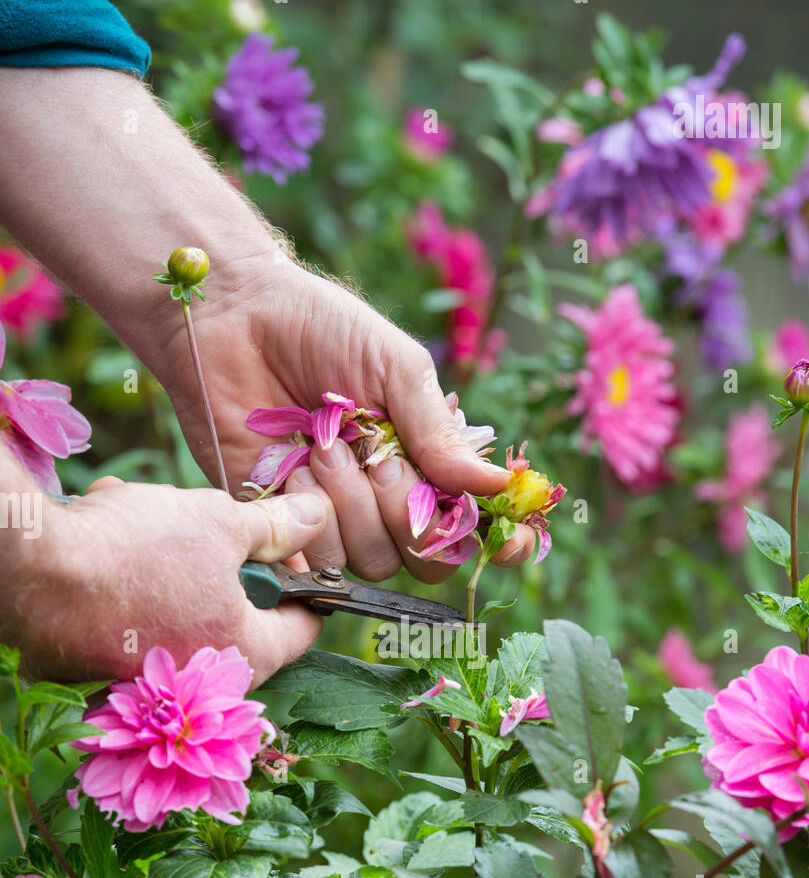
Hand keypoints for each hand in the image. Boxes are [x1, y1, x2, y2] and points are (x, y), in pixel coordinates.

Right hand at [13, 476, 326, 687]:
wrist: (34, 572)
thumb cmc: (138, 550)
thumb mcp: (221, 522)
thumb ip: (277, 526)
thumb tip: (320, 516)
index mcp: (246, 655)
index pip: (302, 627)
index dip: (302, 581)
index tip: (285, 549)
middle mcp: (200, 684)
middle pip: (235, 615)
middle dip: (222, 564)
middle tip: (201, 526)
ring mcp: (148, 682)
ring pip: (178, 607)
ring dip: (166, 561)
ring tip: (139, 520)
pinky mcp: (100, 670)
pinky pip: (129, 617)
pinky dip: (123, 580)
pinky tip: (104, 542)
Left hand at [158, 258, 536, 584]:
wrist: (232, 316)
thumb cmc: (319, 328)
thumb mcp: (395, 368)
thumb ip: (439, 435)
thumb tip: (498, 485)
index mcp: (425, 461)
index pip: (473, 527)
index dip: (498, 542)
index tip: (508, 538)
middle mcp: (386, 500)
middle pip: (425, 558)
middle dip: (407, 511)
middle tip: (375, 453)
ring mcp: (335, 516)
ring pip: (371, 561)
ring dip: (351, 504)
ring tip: (320, 444)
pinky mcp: (282, 525)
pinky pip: (314, 559)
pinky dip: (308, 518)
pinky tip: (292, 468)